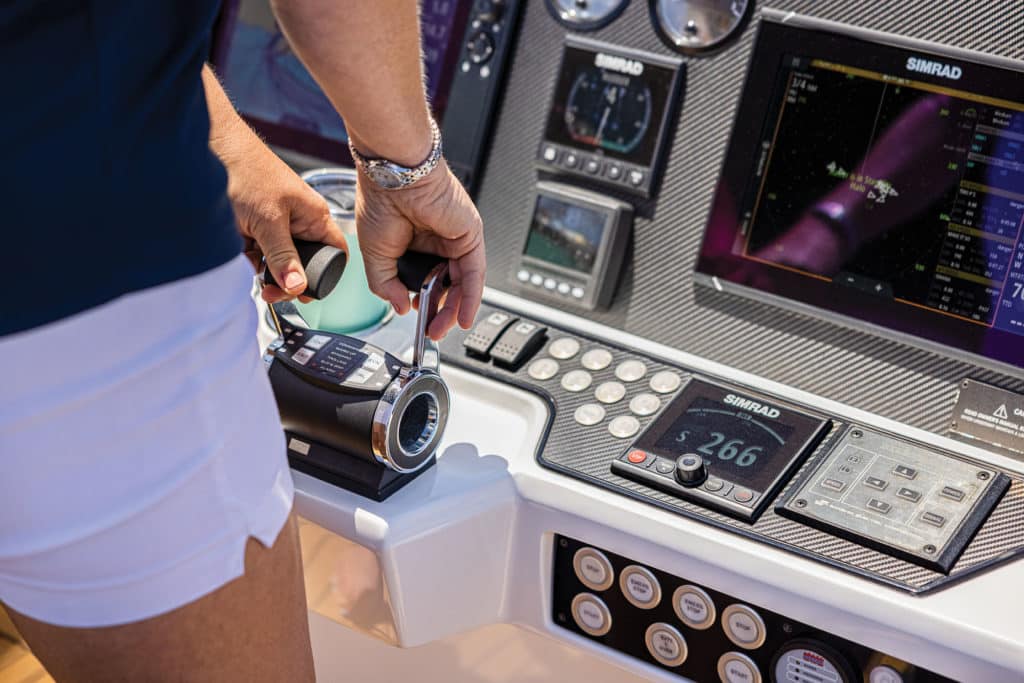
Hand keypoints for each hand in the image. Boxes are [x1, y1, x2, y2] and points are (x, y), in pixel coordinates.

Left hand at [214, 123, 346, 302]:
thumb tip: (298, 287)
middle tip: (271, 291)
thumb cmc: (246, 172)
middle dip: (287, 279)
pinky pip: (258, 254)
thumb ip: (283, 256)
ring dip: (264, 269)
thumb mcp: (268, 221)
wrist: (210, 149)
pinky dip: (248, 259)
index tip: (304, 293)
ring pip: (278, 262)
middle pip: (305, 263)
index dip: (325, 276)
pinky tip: (240, 253)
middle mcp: (300, 222)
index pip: (335, 253)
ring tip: (251, 265)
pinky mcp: (255, 228)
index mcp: (315, 216)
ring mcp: (276, 225)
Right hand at [355, 161, 484, 339]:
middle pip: (446, 286)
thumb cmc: (381, 200)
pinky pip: (474, 273)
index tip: (415, 318)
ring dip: (453, 310)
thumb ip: (385, 285)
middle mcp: (437, 242)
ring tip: (442, 327)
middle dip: (439, 312)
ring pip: (461, 283)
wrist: (394, 176)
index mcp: (414, 244)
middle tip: (431, 330)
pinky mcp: (470, 236)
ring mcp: (455, 239)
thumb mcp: (374, 255)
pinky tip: (462, 316)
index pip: (425, 281)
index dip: (421, 303)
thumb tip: (398, 307)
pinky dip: (470, 298)